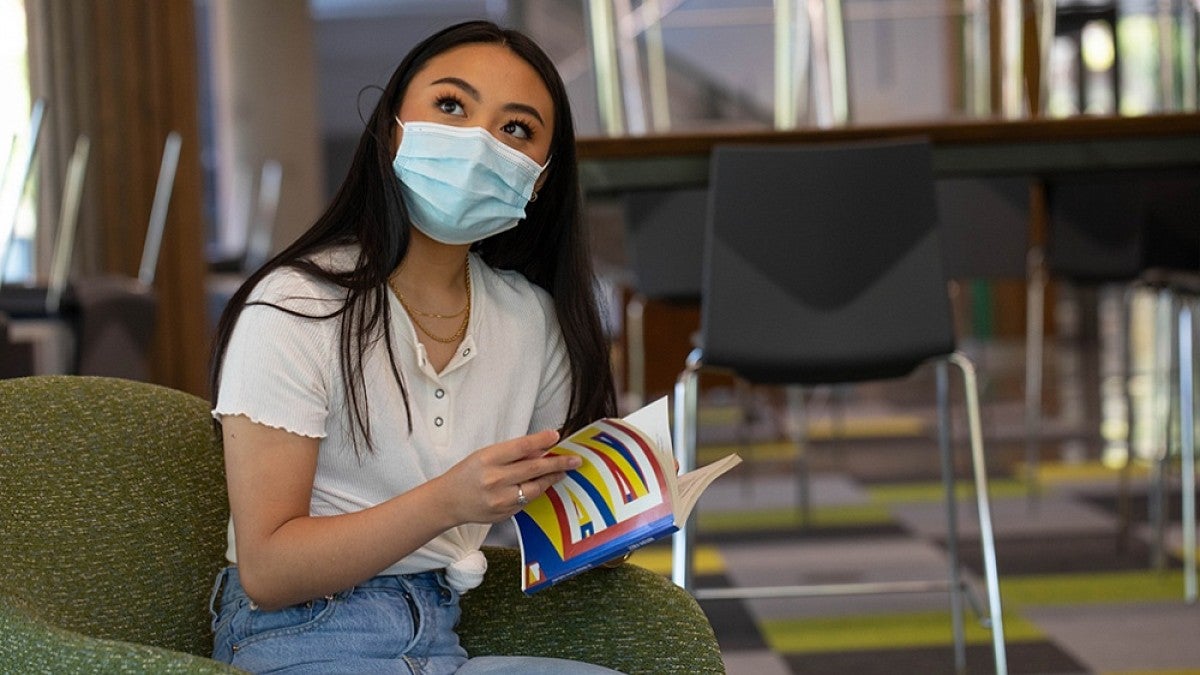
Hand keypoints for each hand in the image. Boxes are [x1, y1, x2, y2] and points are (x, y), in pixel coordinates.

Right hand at [434, 429, 581, 524]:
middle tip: (574, 460)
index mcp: (487, 459)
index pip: (520, 447)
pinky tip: (542, 484)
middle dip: (557, 463)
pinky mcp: (504, 514)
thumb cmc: (467, 474)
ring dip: (551, 479)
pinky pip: (527, 501)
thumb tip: (540, 449)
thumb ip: (512, 453)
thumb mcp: (485, 455)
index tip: (556, 436)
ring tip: (563, 472)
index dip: (540, 440)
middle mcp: (494, 480)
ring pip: (535, 488)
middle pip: (533, 469)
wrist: (448, 501)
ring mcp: (500, 500)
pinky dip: (536, 491)